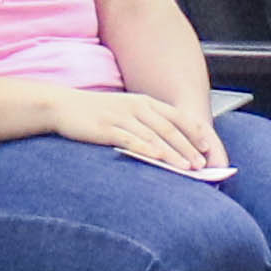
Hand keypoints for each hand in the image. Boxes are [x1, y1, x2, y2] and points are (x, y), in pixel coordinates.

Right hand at [50, 87, 224, 174]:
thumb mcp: (125, 111)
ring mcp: (122, 117)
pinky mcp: (107, 128)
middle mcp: (136, 107)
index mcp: (144, 102)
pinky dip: (146, 149)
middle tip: (202, 165)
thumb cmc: (96, 113)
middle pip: (169, 129)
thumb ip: (145, 123)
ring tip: (187, 168)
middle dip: (188, 148)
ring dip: (172, 153)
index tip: (207, 146)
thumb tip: (166, 145)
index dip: (194, 131)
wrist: (63, 107)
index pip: (176, 116)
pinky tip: (157, 159)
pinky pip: (131, 139)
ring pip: (154, 136)